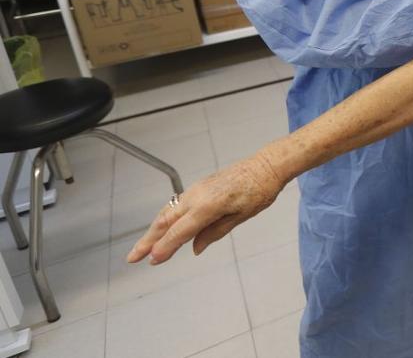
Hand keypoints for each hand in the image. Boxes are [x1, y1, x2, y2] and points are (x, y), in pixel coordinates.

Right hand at [126, 153, 285, 265]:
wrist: (266, 165)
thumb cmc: (260, 190)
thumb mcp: (241, 216)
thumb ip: (215, 232)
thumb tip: (195, 248)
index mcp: (208, 205)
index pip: (179, 232)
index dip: (164, 248)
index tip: (151, 261)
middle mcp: (197, 196)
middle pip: (165, 222)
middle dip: (148, 241)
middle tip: (132, 258)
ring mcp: (196, 189)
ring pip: (168, 212)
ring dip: (153, 230)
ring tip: (142, 248)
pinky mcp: (199, 187)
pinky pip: (176, 205)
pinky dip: (165, 219)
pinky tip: (163, 229)